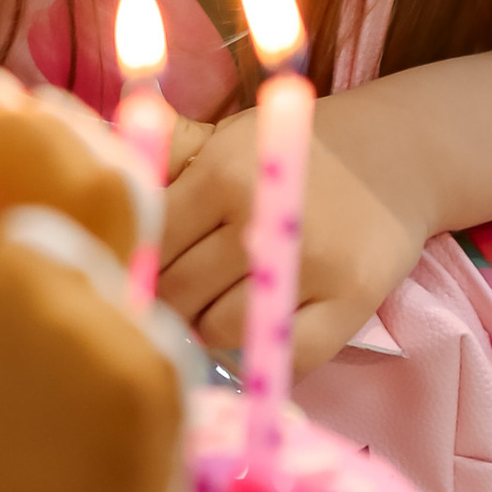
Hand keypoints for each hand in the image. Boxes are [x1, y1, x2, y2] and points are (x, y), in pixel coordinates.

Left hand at [155, 110, 416, 381]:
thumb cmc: (293, 148)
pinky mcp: (353, 303)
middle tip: (165, 300)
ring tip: (210, 308)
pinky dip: (262, 351)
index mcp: (225, 173)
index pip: (151, 238)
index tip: (129, 269)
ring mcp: (313, 266)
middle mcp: (266, 218)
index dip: (133, 259)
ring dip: (206, 327)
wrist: (398, 153)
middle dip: (163, 300)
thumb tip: (93, 158)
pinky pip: (286, 356)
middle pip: (178, 290)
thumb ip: (163, 153)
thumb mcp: (228, 135)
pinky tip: (255, 328)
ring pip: (222, 328)